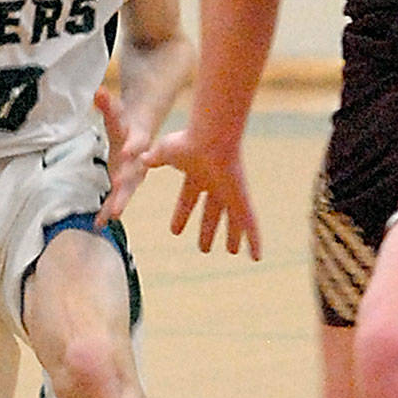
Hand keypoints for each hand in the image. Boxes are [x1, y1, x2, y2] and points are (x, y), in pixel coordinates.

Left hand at [93, 86, 151, 228]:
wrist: (141, 131)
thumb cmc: (126, 122)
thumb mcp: (117, 111)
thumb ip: (107, 103)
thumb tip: (97, 91)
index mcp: (138, 139)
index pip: (136, 142)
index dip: (133, 147)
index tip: (128, 152)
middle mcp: (138, 160)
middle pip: (133, 173)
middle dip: (125, 187)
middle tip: (119, 203)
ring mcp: (133, 173)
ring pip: (127, 190)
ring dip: (118, 203)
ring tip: (111, 217)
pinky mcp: (125, 184)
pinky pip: (117, 198)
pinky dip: (108, 211)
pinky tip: (98, 225)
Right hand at [143, 129, 261, 259]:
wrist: (211, 140)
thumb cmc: (187, 143)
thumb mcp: (164, 152)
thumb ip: (154, 158)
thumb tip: (140, 158)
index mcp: (197, 176)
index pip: (187, 200)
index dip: (181, 216)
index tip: (175, 231)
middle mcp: (215, 185)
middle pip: (212, 212)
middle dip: (208, 229)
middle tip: (204, 247)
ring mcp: (231, 193)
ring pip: (233, 219)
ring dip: (231, 236)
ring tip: (230, 251)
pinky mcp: (242, 200)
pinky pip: (250, 225)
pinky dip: (254, 241)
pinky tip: (257, 257)